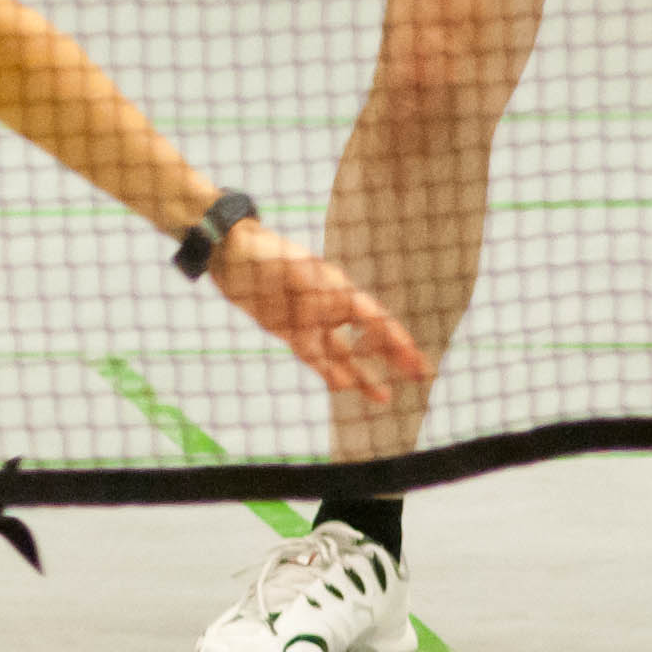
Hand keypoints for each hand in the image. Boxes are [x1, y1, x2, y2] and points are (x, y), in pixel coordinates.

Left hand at [211, 221, 428, 402]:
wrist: (231, 255)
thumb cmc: (266, 254)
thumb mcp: (291, 268)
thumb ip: (310, 291)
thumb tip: (320, 313)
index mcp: (337, 289)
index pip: (374, 318)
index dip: (395, 339)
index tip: (413, 358)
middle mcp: (329, 307)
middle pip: (368, 337)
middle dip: (393, 357)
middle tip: (420, 375)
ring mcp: (311, 322)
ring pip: (344, 354)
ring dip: (363, 375)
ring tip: (384, 397)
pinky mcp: (290, 333)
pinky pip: (315, 357)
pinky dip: (329, 372)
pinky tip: (343, 386)